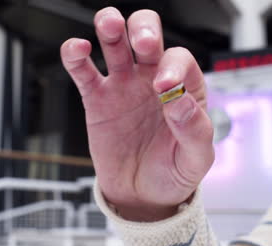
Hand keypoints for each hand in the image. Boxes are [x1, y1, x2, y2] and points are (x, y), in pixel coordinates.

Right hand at [60, 7, 213, 220]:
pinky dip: (76, 57)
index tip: (164, 88)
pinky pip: (83, 72)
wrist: (141, 194)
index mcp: (182, 89)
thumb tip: (181, 103)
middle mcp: (152, 79)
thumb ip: (194, 131)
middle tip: (143, 43)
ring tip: (109, 25)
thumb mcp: (195, 159)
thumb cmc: (172, 172)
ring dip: (111, 27)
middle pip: (147, 36)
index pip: (179, 60)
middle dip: (144, 30)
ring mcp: (123, 86)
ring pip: (114, 44)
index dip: (173, 66)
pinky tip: (78, 49)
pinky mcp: (97, 99)